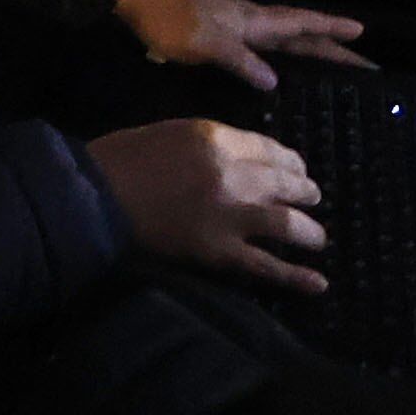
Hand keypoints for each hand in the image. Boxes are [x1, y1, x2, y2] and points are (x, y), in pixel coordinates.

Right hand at [83, 117, 330, 293]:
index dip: (291, 161)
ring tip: (317, 237)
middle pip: (286, 183)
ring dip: (309, 231)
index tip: (299, 168)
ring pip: (287, 225)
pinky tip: (319, 283)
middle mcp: (233, 175)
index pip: (271, 149)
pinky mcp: (218, 253)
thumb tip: (247, 158)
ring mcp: (228, 217)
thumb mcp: (175, 131)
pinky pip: (266, 267)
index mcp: (218, 138)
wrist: (97, 195)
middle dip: (305, 192)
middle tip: (313, 198)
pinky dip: (295, 277)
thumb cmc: (127, 157)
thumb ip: (216, 142)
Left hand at [115, 0, 365, 91]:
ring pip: (285, 43)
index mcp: (254, 20)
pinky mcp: (224, 39)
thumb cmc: (172, 20)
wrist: (138, 2)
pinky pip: (266, 50)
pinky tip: (283, 77)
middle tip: (364, 65)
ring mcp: (239, 29)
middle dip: (332, 47)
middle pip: (301, 35)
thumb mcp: (207, 43)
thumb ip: (241, 61)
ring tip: (336, 71)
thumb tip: (276, 82)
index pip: (301, 23)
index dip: (331, 28)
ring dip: (312, 53)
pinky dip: (284, 60)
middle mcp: (253, 23)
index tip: (362, 31)